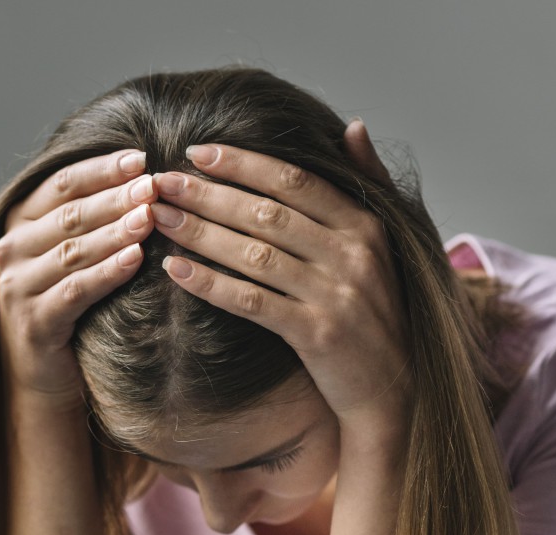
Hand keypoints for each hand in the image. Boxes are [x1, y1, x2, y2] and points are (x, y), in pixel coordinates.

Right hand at [0, 149, 158, 410]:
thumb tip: (144, 176)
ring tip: (150, 217)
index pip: (62, 184)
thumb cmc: (68, 303)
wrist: (43, 373)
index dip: (102, 169)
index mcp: (19, 222)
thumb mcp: (73, 254)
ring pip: (73, 250)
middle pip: (70, 215)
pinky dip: (107, 272)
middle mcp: (11, 249)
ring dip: (115, 232)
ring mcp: (18, 286)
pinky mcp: (34, 321)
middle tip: (153, 185)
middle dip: (115, 198)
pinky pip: (76, 290)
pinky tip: (136, 259)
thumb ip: (92, 218)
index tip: (141, 157)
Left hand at [148, 120, 411, 428]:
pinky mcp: (317, 335)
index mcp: (364, 224)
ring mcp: (335, 295)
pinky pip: (252, 302)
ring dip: (200, 233)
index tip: (198, 152)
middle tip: (161, 181)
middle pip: (267, 213)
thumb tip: (353, 126)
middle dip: (209, 194)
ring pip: (255, 254)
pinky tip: (176, 270)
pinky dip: (211, 284)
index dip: (243, 163)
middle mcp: (352, 254)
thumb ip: (369, 182)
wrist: (396, 387)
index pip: (294, 181)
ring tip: (159, 218)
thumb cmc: (380, 311)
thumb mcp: (388, 242)